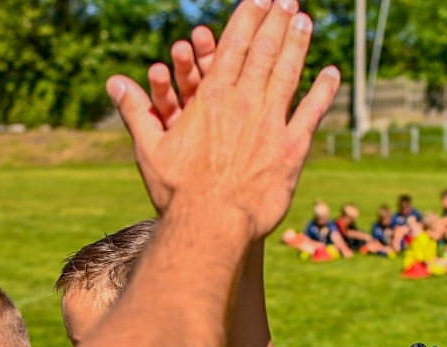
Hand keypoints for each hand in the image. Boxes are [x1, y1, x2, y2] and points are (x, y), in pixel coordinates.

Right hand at [109, 0, 339, 239]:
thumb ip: (137, 112)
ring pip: (288, 74)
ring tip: (305, 19)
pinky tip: (332, 72)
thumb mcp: (150, 150)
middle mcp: (244, 103)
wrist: (211, 226)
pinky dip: (323, 91)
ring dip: (298, 44)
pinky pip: (311, 113)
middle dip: (277, 20)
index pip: (233, 47)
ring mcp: (270, 124)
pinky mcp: (291, 150)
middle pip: (264, 52)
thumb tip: (113, 84)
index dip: (248, 18)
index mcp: (212, 99)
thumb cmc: (178, 193)